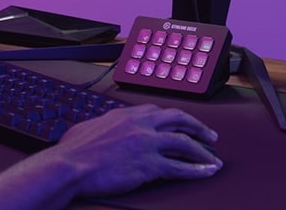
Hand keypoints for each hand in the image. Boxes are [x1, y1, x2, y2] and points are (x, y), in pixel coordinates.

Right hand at [36, 104, 221, 197]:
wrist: (71, 165)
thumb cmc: (73, 151)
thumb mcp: (88, 128)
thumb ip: (102, 125)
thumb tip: (99, 128)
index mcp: (125, 115)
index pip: (157, 111)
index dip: (173, 118)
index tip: (180, 123)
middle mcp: (140, 125)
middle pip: (178, 120)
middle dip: (197, 127)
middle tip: (210, 135)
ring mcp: (148, 144)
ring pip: (185, 143)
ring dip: (203, 151)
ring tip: (214, 158)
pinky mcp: (150, 165)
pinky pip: (181, 167)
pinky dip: (197, 170)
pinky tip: (207, 172)